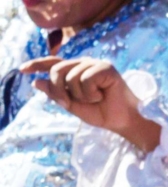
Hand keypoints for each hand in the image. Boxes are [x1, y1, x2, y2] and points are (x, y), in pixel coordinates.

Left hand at [23, 55, 159, 150]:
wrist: (124, 122)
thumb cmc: (103, 114)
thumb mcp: (74, 106)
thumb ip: (56, 94)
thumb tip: (35, 82)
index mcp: (76, 70)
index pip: (53, 63)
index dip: (36, 64)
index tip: (22, 70)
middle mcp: (84, 63)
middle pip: (57, 70)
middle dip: (59, 90)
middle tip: (69, 103)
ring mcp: (95, 64)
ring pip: (70, 77)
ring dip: (79, 95)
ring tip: (94, 100)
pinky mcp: (106, 68)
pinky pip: (85, 79)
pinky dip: (90, 93)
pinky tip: (102, 96)